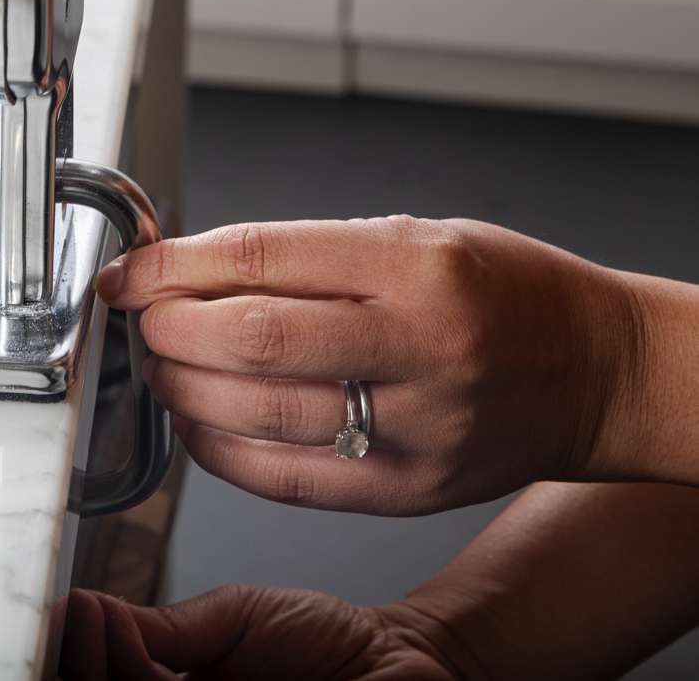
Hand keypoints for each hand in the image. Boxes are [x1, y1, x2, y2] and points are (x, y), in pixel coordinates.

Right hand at [56, 586, 460, 679]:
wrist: (399, 659)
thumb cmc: (323, 640)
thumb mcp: (231, 617)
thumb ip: (164, 627)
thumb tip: (90, 608)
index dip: (77, 654)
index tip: (69, 612)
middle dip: (85, 666)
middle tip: (83, 618)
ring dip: (114, 675)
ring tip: (108, 626)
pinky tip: (155, 669)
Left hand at [98, 217, 648, 513]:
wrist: (597, 371)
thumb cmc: (502, 292)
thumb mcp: (415, 236)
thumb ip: (307, 253)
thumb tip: (189, 269)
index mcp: (416, 266)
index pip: (261, 258)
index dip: (171, 265)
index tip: (130, 273)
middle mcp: (419, 346)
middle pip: (252, 337)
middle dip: (169, 326)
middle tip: (145, 319)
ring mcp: (416, 427)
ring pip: (259, 413)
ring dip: (183, 387)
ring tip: (165, 366)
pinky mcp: (409, 491)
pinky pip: (286, 480)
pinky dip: (219, 451)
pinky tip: (198, 423)